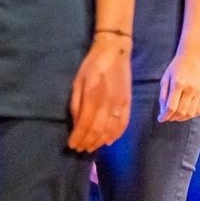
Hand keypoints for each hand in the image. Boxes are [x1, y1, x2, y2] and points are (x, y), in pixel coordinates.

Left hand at [68, 34, 131, 151]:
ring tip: (91, 147)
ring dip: (100, 142)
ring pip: (111, 130)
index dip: (78, 137)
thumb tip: (76, 124)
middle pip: (98, 131)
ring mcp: (120, 104)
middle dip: (87, 142)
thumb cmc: (92, 64)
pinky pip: (124, 124)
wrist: (115, 51)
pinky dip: (116, 135)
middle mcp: (108, 103)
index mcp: (93, 96)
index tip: (71, 144)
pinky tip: (108, 141)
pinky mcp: (128, 103)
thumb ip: (76, 104)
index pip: (85, 124)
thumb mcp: (78, 81)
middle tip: (79, 149)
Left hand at [157, 48, 199, 121]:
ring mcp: (199, 92)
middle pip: (181, 112)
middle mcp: (190, 89)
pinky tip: (184, 113)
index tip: (160, 119)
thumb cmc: (176, 67)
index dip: (164, 116)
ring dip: (181, 118)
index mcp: (178, 84)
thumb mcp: (166, 77)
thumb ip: (163, 94)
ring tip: (174, 116)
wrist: (194, 57)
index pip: (171, 106)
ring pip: (190, 114)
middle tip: (166, 117)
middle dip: (171, 118)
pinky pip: (199, 111)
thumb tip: (162, 110)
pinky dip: (191, 115)